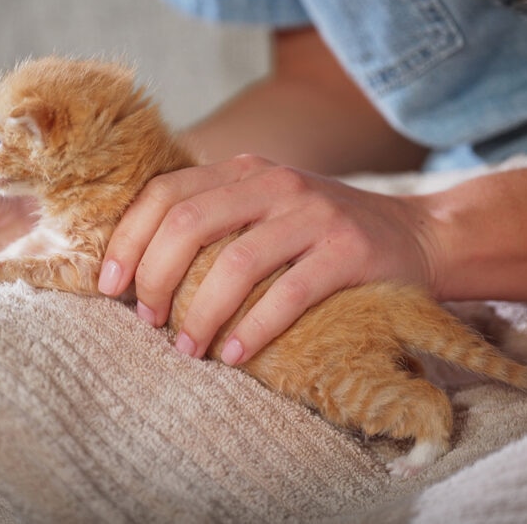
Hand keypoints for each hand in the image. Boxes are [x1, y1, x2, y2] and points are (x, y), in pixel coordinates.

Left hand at [98, 155, 436, 364]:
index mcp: (243, 170)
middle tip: (148, 322)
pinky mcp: (348, 250)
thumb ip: (214, 220)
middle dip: (155, 277)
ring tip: (188, 349)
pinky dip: (254, 328)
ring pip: (235, 262)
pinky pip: (288, 293)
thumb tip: (135, 267)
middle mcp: (274, 183)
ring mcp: (314, 213)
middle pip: (188, 223)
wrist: (416, 235)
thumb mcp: (265, 210)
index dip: (128, 239)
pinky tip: (236, 355)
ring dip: (201, 312)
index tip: (109, 286)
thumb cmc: (322, 235)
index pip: (164, 192)